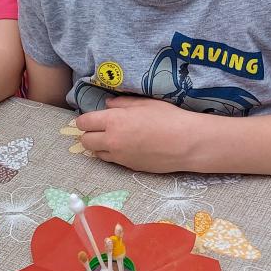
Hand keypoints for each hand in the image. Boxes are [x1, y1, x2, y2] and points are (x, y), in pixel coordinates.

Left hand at [75, 96, 194, 171]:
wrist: (186, 143)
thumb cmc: (168, 117)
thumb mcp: (144, 103)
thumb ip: (122, 103)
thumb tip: (107, 105)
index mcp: (113, 121)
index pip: (83, 122)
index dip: (85, 119)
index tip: (92, 117)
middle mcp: (112, 140)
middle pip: (85, 140)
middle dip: (89, 133)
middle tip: (100, 128)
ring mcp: (119, 156)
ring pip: (96, 153)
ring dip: (99, 145)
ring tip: (113, 138)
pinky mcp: (128, 167)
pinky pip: (111, 160)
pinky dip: (112, 154)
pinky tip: (125, 147)